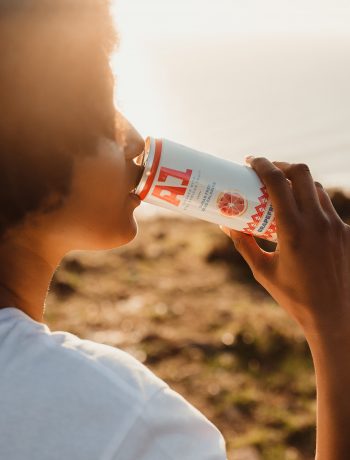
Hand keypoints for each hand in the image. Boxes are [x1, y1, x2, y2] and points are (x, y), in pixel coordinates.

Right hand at [221, 157, 349, 336]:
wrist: (334, 316)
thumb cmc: (293, 296)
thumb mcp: (262, 270)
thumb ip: (243, 244)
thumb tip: (226, 224)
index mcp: (293, 230)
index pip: (278, 182)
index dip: (262, 165)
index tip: (250, 161)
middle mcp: (317, 222)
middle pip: (301, 173)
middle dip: (282, 166)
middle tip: (267, 172)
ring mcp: (335, 226)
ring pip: (316, 188)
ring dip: (298, 183)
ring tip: (283, 192)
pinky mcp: (346, 233)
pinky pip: (327, 207)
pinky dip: (312, 203)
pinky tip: (302, 216)